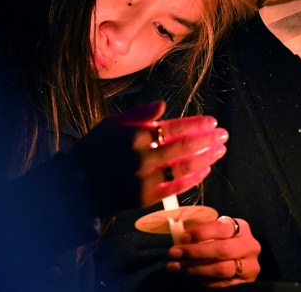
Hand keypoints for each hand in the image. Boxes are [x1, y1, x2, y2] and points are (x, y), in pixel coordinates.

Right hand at [72, 101, 227, 215]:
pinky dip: (194, 178)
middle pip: (185, 146)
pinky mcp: (146, 197)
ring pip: (185, 166)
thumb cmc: (95, 150)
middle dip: (209, 139)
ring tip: (221, 150)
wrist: (76, 186)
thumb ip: (139, 113)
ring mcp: (145, 178)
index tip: (212, 121)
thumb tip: (163, 104)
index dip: (196, 124)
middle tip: (224, 134)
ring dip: (207, 157)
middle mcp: (143, 157)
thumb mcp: (112, 124)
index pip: (174, 127)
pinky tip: (206, 170)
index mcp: (135, 135)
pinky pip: (176, 187)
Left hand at [166, 216, 261, 286]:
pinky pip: (220, 283)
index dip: (201, 233)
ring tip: (175, 267)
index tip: (182, 238)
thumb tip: (180, 239)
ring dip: (194, 269)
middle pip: (223, 250)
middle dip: (195, 252)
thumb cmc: (225, 242)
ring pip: (221, 269)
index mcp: (242, 229)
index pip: (222, 228)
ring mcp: (249, 266)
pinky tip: (187, 277)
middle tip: (174, 253)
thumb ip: (204, 234)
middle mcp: (249, 246)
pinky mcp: (245, 282)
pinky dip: (201, 280)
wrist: (243, 261)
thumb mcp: (218, 233)